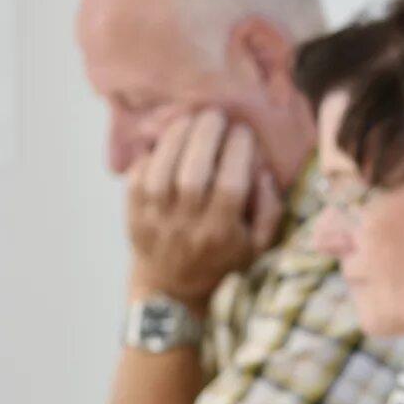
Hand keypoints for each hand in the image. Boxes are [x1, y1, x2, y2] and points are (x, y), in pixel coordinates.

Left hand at [124, 109, 283, 306]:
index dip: (238, 152)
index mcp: (222, 233)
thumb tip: (262, 171)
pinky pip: (137, 178)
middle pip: (194, 174)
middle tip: (215, 115)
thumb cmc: (222, 260)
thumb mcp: (258, 245)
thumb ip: (269, 210)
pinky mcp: (134, 214)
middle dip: (206, 137)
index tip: (243, 132)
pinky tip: (164, 142)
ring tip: (190, 119)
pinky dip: (149, 155)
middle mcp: (187, 226)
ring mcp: (156, 220)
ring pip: (163, 171)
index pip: (231, 185)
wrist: (173, 289)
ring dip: (177, 139)